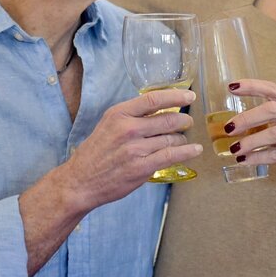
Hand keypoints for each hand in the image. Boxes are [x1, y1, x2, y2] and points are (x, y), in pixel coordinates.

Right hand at [62, 88, 202, 207]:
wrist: (81, 181)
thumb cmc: (95, 153)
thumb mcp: (108, 124)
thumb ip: (131, 116)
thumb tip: (159, 109)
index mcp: (119, 114)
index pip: (153, 99)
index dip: (175, 96)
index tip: (188, 96)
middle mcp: (128, 128)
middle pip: (167, 118)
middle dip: (183, 120)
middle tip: (187, 121)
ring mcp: (135, 149)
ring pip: (171, 138)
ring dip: (182, 139)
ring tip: (183, 140)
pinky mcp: (142, 167)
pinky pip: (171, 156)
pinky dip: (187, 152)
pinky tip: (194, 150)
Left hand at [223, 79, 275, 190]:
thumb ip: (273, 118)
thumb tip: (239, 121)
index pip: (272, 88)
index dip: (251, 86)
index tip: (231, 87)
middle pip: (271, 109)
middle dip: (246, 118)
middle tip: (228, 127)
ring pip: (273, 133)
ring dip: (250, 141)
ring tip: (233, 148)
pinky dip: (257, 157)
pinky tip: (244, 160)